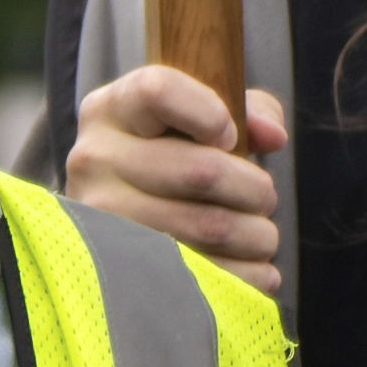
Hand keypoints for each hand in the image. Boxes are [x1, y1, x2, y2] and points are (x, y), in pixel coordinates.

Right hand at [55, 61, 285, 295]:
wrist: (117, 227)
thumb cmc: (170, 159)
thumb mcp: (198, 119)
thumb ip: (245, 109)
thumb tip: (272, 136)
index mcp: (110, 110)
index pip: (158, 91)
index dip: (209, 112)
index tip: (231, 135)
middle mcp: (95, 160)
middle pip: (203, 171)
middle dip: (255, 188)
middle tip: (264, 196)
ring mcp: (103, 219)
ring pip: (212, 226)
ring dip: (257, 234)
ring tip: (260, 234)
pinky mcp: (122, 271)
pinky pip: (209, 275)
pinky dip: (249, 275)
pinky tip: (256, 269)